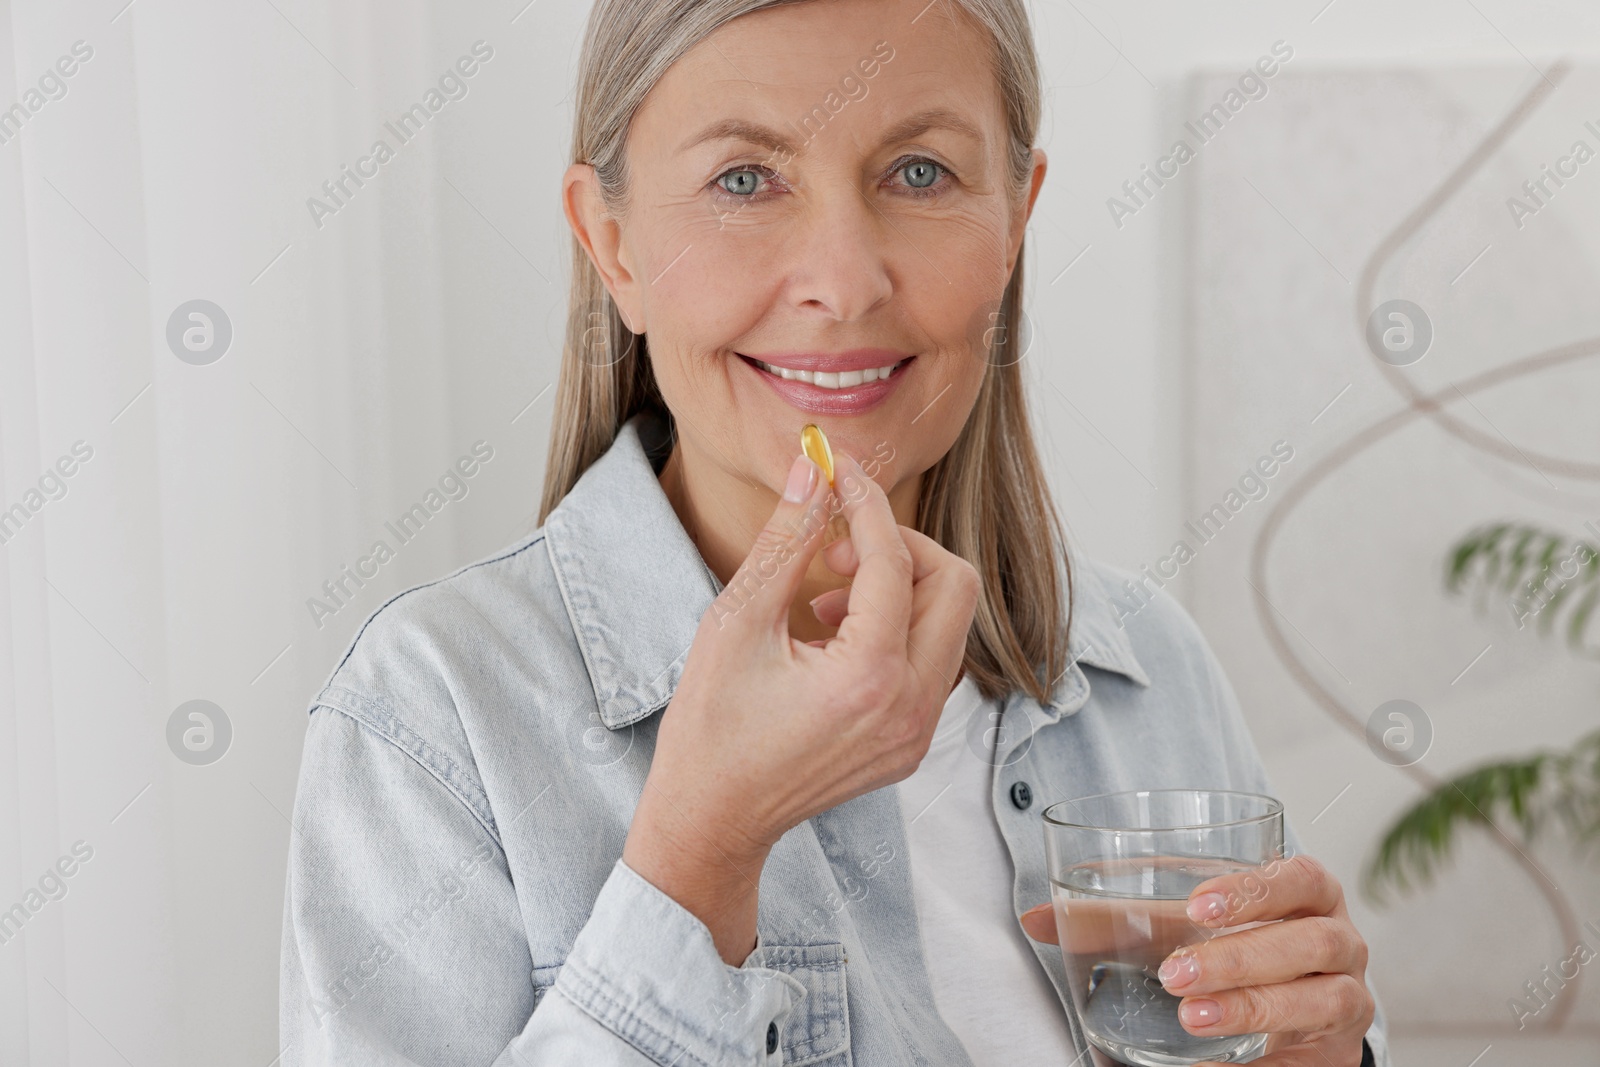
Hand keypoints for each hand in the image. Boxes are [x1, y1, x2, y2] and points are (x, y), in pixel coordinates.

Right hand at [624, 450, 980, 961]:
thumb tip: (813, 470)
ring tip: (824, 596)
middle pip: (954, 586)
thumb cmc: (711, 726)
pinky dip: (896, 631)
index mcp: (869, 677)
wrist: (712, 820)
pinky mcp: (912, 744)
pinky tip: (835, 633)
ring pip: (947, 625)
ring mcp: (918, 732)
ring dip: (900, 590)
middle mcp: (911, 708)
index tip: (836, 474)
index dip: (865, 504)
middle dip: (901, 547)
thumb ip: (786, 539)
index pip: (894, 560)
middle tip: (839, 548)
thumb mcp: (737, 621)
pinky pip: (930, 662)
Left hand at [1020, 854, 1372, 1065]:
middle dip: (1240, 957)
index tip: (1197, 906)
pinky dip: (1258, 1065)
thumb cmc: (1229, 944)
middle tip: (1175, 973)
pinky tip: (1209, 1066)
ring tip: (1191, 1017)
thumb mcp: (1180, 925)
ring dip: (1252, 1007)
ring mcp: (1345, 1000)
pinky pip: (1306, 1062)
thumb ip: (1116, 917)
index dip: (1255, 888)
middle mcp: (1339, 943)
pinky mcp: (1336, 1053)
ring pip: (1320, 1000)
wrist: (1289, 1013)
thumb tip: (1038, 919)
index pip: (1301, 877)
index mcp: (1308, 895)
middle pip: (1310, 942)